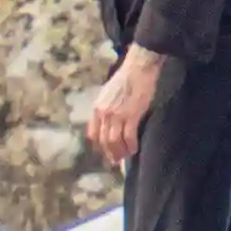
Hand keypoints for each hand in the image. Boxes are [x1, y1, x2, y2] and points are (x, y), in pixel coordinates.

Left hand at [84, 51, 158, 166]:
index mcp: (97, 108)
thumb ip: (105, 108)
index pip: (93, 133)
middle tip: (115, 160)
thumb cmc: (125, 79)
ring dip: (120, 151)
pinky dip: (131, 145)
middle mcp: (103, 113)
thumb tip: (109, 122)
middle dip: (109, 152)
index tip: (105, 151)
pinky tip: (134, 149)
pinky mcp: (131, 115)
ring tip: (125, 157)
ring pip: (114, 141)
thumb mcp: (107, 94)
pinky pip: (128, 136)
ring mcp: (116, 115)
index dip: (99, 144)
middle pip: (103, 140)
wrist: (137, 69)